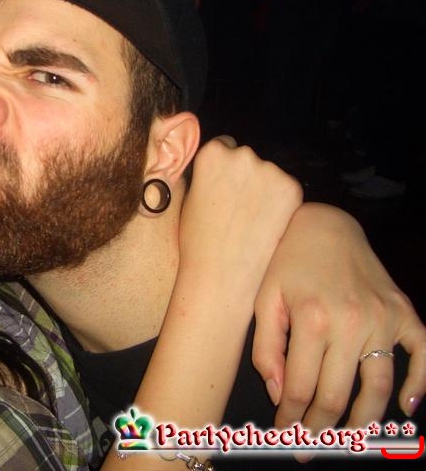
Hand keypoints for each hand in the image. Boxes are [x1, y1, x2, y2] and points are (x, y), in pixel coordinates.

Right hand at [180, 137, 301, 299]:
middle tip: (237, 207)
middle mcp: (242, 154)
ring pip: (268, 173)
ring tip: (250, 220)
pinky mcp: (291, 188)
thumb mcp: (191, 195)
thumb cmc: (198, 239)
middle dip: (245, 176)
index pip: (224, 145)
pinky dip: (279, 202)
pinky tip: (264, 224)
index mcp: (212, 153)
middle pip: (247, 157)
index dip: (224, 168)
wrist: (221, 272)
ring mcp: (270, 170)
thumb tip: (220, 169)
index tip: (223, 186)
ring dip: (263, 188)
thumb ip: (208, 174)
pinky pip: (284, 188)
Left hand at [253, 203, 425, 432]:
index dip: (291, 418)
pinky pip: (420, 354)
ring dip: (363, 420)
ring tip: (348, 439)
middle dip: (321, 428)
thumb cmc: (285, 262)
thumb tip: (281, 395)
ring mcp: (383, 319)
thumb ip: (267, 349)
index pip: (302, 388)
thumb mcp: (263, 299)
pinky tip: (405, 407)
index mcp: (311, 320)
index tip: (284, 434)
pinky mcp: (404, 312)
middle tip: (310, 448)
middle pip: (338, 395)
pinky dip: (418, 384)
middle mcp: (351, 323)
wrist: (323, 225)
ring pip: (378, 386)